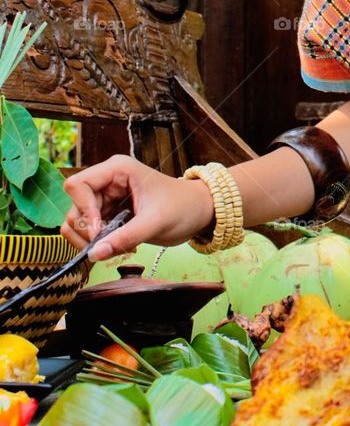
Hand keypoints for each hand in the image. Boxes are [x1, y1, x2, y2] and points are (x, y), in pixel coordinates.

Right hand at [61, 154, 214, 260]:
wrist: (198, 213)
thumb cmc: (183, 208)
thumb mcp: (155, 223)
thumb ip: (124, 238)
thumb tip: (93, 254)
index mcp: (117, 170)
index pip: (77, 185)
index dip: (83, 210)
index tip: (99, 231)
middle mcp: (107, 181)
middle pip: (75, 207)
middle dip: (89, 230)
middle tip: (112, 245)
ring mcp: (106, 198)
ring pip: (78, 221)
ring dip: (94, 240)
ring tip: (121, 245)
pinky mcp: (109, 213)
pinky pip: (90, 231)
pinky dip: (100, 243)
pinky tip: (123, 245)